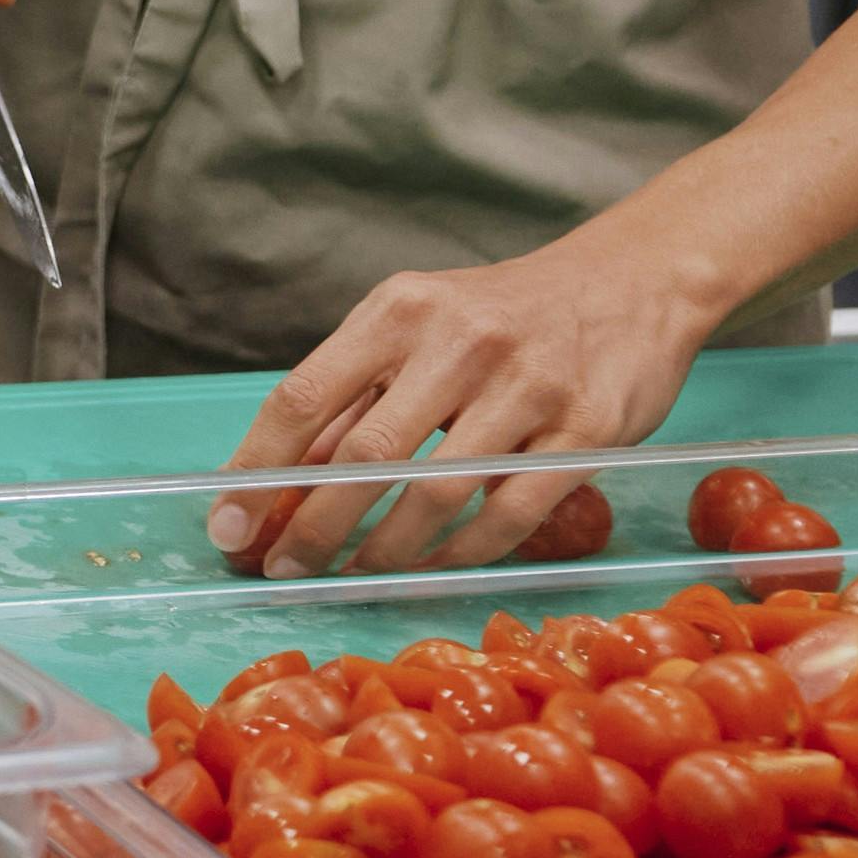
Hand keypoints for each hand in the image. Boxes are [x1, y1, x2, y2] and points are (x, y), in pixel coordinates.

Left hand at [204, 228, 728, 577]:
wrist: (630, 283)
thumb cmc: (503, 313)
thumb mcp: (417, 327)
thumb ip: (357, 395)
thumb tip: (285, 475)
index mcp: (398, 311)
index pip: (304, 396)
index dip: (257, 468)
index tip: (227, 523)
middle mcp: (458, 343)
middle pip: (364, 455)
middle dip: (312, 525)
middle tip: (282, 568)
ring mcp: (527, 388)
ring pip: (436, 493)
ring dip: (384, 549)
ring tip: (351, 574)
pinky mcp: (587, 432)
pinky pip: (509, 513)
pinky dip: (461, 551)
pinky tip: (430, 565)